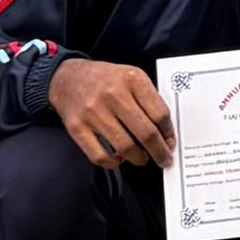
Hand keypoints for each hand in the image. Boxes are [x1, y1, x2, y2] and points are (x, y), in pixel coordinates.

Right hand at [47, 57, 174, 167]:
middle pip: (146, 132)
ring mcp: (93, 112)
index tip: (171, 142)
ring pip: (125, 147)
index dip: (168, 132)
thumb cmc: (105, 79)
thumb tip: (165, 131)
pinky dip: (113, 163)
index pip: (159, 113)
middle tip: (165, 159)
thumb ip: (148, 98)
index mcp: (132, 79)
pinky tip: (119, 159)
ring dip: (139, 158)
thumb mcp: (131, 76)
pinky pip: (100, 156)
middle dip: (159, 151)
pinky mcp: (77, 127)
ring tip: (142, 158)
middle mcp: (113, 95)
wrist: (68, 77)